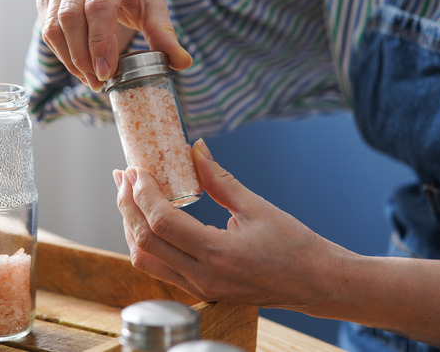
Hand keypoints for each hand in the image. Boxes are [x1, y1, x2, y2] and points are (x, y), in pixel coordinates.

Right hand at [37, 0, 191, 90]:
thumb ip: (164, 33)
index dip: (100, 43)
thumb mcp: (154, 5)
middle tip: (99, 82)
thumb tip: (182, 62)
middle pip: (71, 16)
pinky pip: (46, 26)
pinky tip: (78, 66)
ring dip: (70, 59)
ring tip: (90, 79)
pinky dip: (61, 52)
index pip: (98, 5)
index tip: (107, 73)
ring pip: (53, 24)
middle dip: (83, 57)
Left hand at [112, 139, 349, 308]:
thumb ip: (219, 179)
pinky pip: (160, 269)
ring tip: (129, 196)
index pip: (161, 223)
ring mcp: (200, 288)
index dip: (142, 193)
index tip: (136, 169)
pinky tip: (148, 220)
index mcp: (218, 254)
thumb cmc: (294, 245)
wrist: (316, 283)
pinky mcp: (201, 290)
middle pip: (144, 242)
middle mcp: (203, 276)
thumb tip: (195, 148)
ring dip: (131, 226)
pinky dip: (146, 243)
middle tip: (124, 176)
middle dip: (127, 206)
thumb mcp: (257, 207)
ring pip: (145, 260)